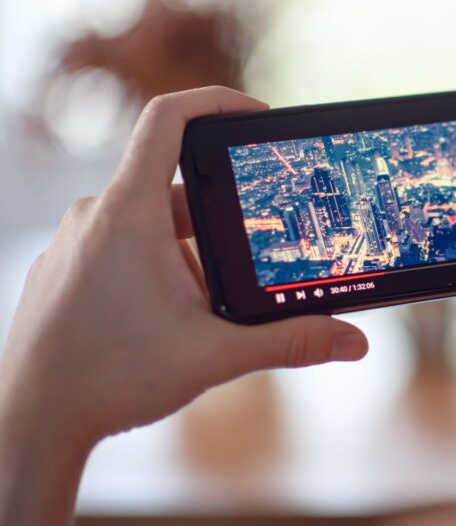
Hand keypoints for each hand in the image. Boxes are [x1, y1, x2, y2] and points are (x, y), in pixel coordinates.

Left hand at [0, 87, 367, 525]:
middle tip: (252, 258)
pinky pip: (119, 247)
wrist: (29, 423)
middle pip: (174, 187)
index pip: (168, 119)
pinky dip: (154, 269)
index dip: (216, 102)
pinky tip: (165, 322)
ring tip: (204, 309)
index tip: (255, 114)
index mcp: (129, 213)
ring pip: (147, 223)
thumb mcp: (215, 356)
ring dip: (187, 254)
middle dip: (220, 222)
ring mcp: (73, 242)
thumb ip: (290, 343)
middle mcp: (94, 215)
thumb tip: (353, 342)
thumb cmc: (109, 380)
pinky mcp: (62, 269)